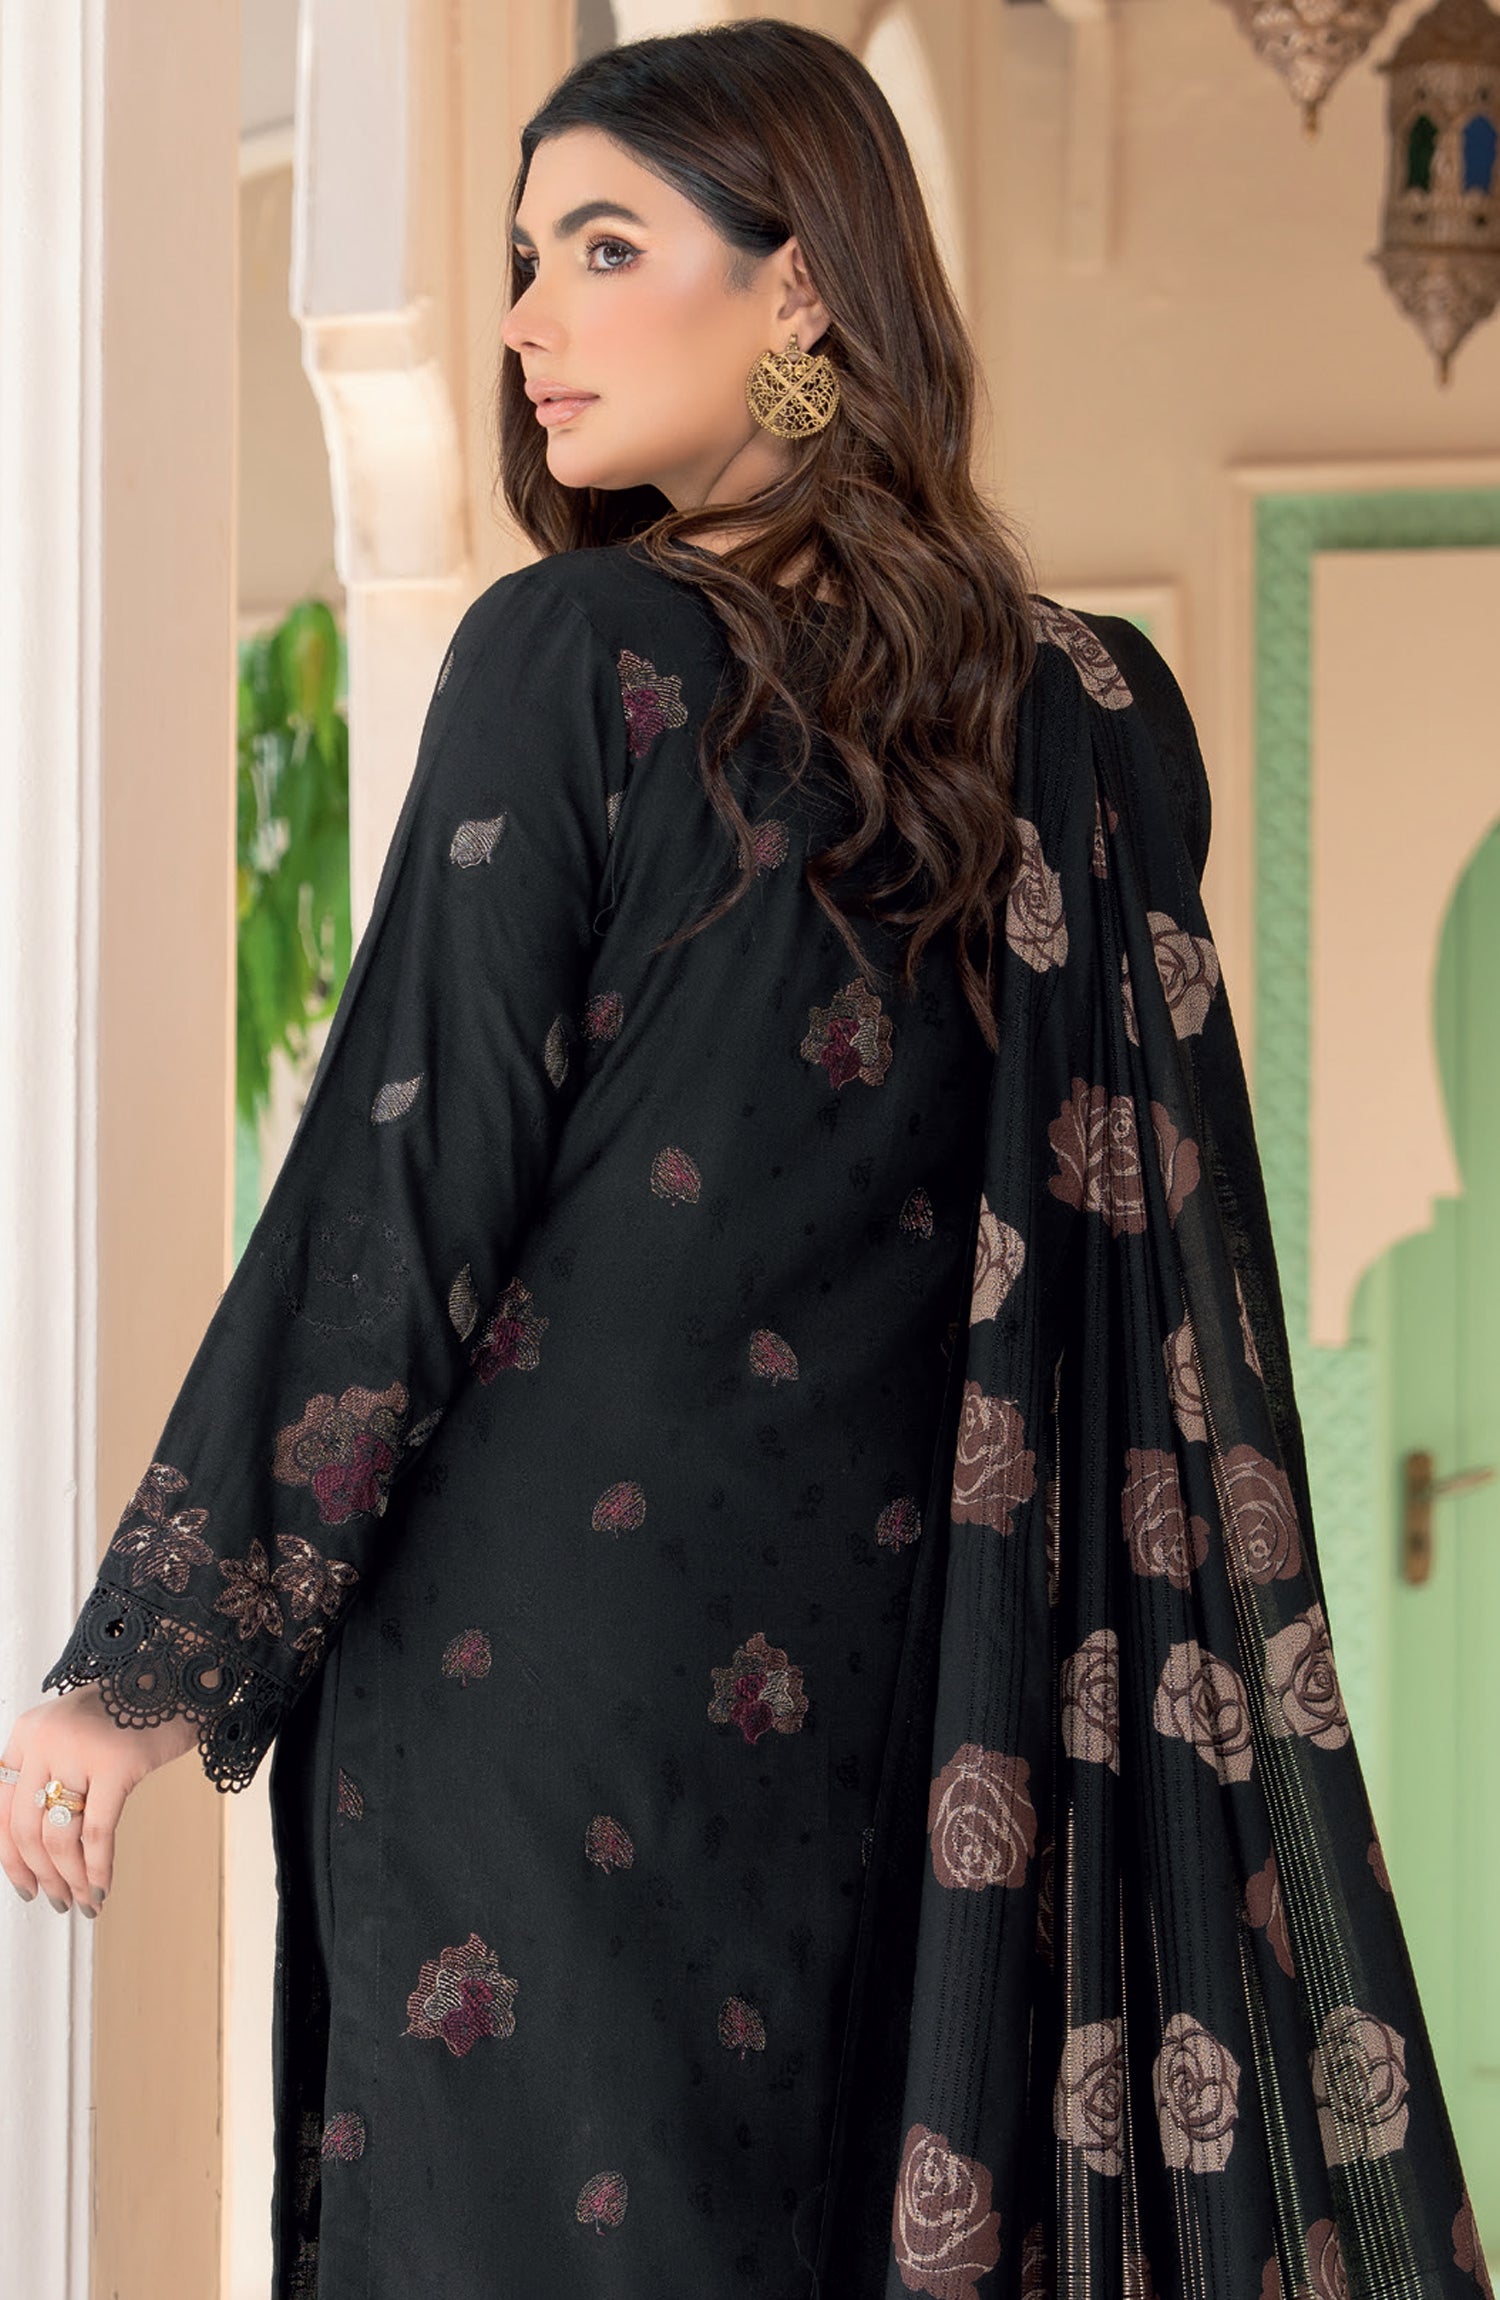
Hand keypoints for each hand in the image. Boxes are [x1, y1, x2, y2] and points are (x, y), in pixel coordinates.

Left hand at [0, 1687, 199, 1914]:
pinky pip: (98, 1831)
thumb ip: (49, 1775)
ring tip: (83, 1898)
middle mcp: (45, 1739)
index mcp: (27, 1733)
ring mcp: (80, 1749)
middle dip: (42, 1875)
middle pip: (27, 1828)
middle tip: (58, 1898)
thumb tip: (37, 1851)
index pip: (0, 1809)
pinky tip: (102, 1886)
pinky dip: (98, 1867)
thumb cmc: (128, 1710)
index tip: (25, 1885)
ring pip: (60, 1836)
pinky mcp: (118, 1762)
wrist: (177, 1676)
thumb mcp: (71, 1735)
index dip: (10, 1857)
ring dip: (70, 1878)